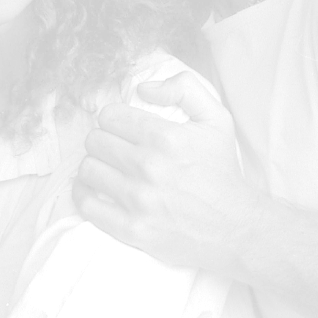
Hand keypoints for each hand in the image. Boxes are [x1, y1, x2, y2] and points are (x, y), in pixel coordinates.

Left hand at [73, 72, 258, 275]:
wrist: (235, 227)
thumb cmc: (222, 172)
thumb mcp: (217, 119)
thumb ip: (185, 89)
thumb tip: (143, 89)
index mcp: (165, 138)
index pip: (109, 116)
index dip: (113, 119)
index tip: (120, 128)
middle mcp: (148, 167)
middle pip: (95, 141)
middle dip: (102, 140)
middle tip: (114, 149)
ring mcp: (138, 200)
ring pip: (88, 169)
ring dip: (94, 166)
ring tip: (106, 168)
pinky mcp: (132, 229)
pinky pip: (87, 205)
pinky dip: (83, 194)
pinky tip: (93, 190)